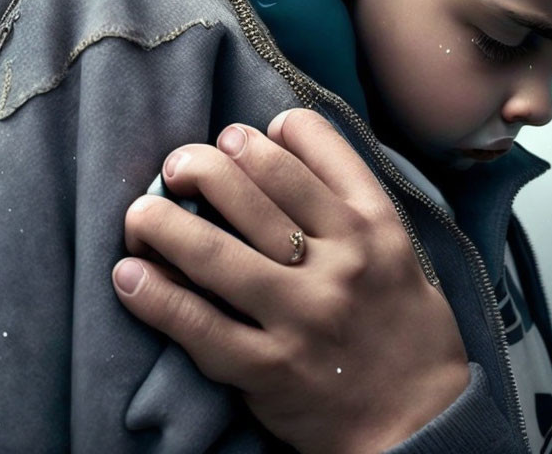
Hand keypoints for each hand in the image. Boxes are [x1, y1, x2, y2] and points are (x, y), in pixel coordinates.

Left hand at [112, 109, 468, 453]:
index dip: (268, 131)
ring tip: (141, 213)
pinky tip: (127, 275)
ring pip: (216, 251)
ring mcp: (303, 315)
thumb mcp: (400, 251)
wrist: (424, 420)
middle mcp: (341, 261)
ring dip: (162, 221)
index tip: (240, 137)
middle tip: (181, 165)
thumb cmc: (407, 328)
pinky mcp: (271, 369)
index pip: (316, 147)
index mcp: (374, 225)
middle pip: (256, 186)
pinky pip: (200, 326)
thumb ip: (351, 205)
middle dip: (204, 162)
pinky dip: (155, 297)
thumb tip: (281, 150)